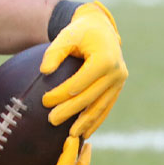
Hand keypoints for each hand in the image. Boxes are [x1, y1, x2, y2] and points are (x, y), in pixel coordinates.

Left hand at [41, 1, 125, 137]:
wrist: (100, 29)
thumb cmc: (79, 32)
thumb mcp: (65, 36)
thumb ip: (54, 52)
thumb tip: (44, 70)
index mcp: (105, 59)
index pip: (81, 81)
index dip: (62, 93)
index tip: (44, 101)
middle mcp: (117, 72)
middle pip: (91, 96)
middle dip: (71, 110)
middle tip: (51, 120)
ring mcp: (119, 82)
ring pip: (101, 106)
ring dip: (85, 122)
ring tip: (69, 135)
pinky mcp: (117, 88)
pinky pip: (106, 107)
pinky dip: (96, 120)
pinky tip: (84, 133)